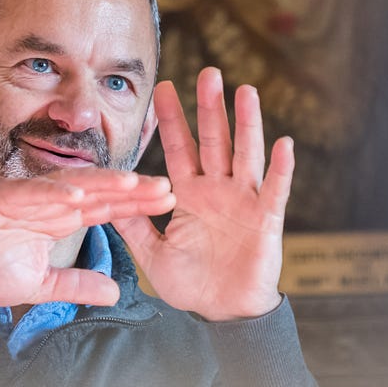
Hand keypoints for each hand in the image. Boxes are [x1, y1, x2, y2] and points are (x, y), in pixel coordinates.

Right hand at [0, 169, 175, 307]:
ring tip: (132, 184)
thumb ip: (76, 286)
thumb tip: (114, 294)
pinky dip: (52, 192)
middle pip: (100, 193)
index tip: (168, 201)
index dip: (136, 204)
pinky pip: (31, 193)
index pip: (107, 209)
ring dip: (102, 184)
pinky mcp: (3, 198)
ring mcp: (29, 197)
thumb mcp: (40, 285)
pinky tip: (76, 195)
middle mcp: (51, 203)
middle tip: (167, 187)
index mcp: (61, 219)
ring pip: (72, 186)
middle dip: (133, 191)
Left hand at [113, 67, 292, 321]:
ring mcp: (244, 201)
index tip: (162, 87)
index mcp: (190, 194)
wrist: (222, 314)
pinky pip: (275, 190)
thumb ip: (132, 226)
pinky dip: (281, 168)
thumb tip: (102, 200)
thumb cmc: (192, 284)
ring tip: (245, 91)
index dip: (172, 119)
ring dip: (246, 124)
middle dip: (210, 107)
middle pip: (214, 140)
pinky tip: (284, 143)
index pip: (179, 148)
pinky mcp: (266, 219)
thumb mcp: (152, 253)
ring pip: (245, 154)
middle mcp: (218, 190)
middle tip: (209, 72)